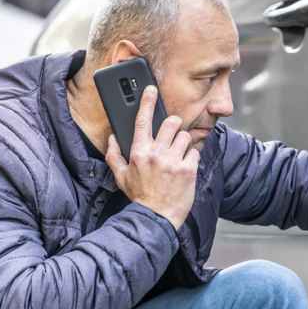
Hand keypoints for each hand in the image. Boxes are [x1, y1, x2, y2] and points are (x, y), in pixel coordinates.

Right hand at [105, 85, 197, 228]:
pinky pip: (195, 152)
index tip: (151, 90)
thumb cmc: (139, 197)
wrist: (156, 218)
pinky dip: (192, 157)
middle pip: (171, 123)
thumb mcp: (120, 177)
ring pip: (185, 136)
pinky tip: (185, 167)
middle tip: (172, 134)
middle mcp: (156, 154)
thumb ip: (114, 155)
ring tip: (178, 154)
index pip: (142, 121)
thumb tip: (112, 138)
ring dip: (183, 143)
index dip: (147, 102)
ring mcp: (173, 161)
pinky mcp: (188, 170)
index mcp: (139, 153)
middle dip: (173, 125)